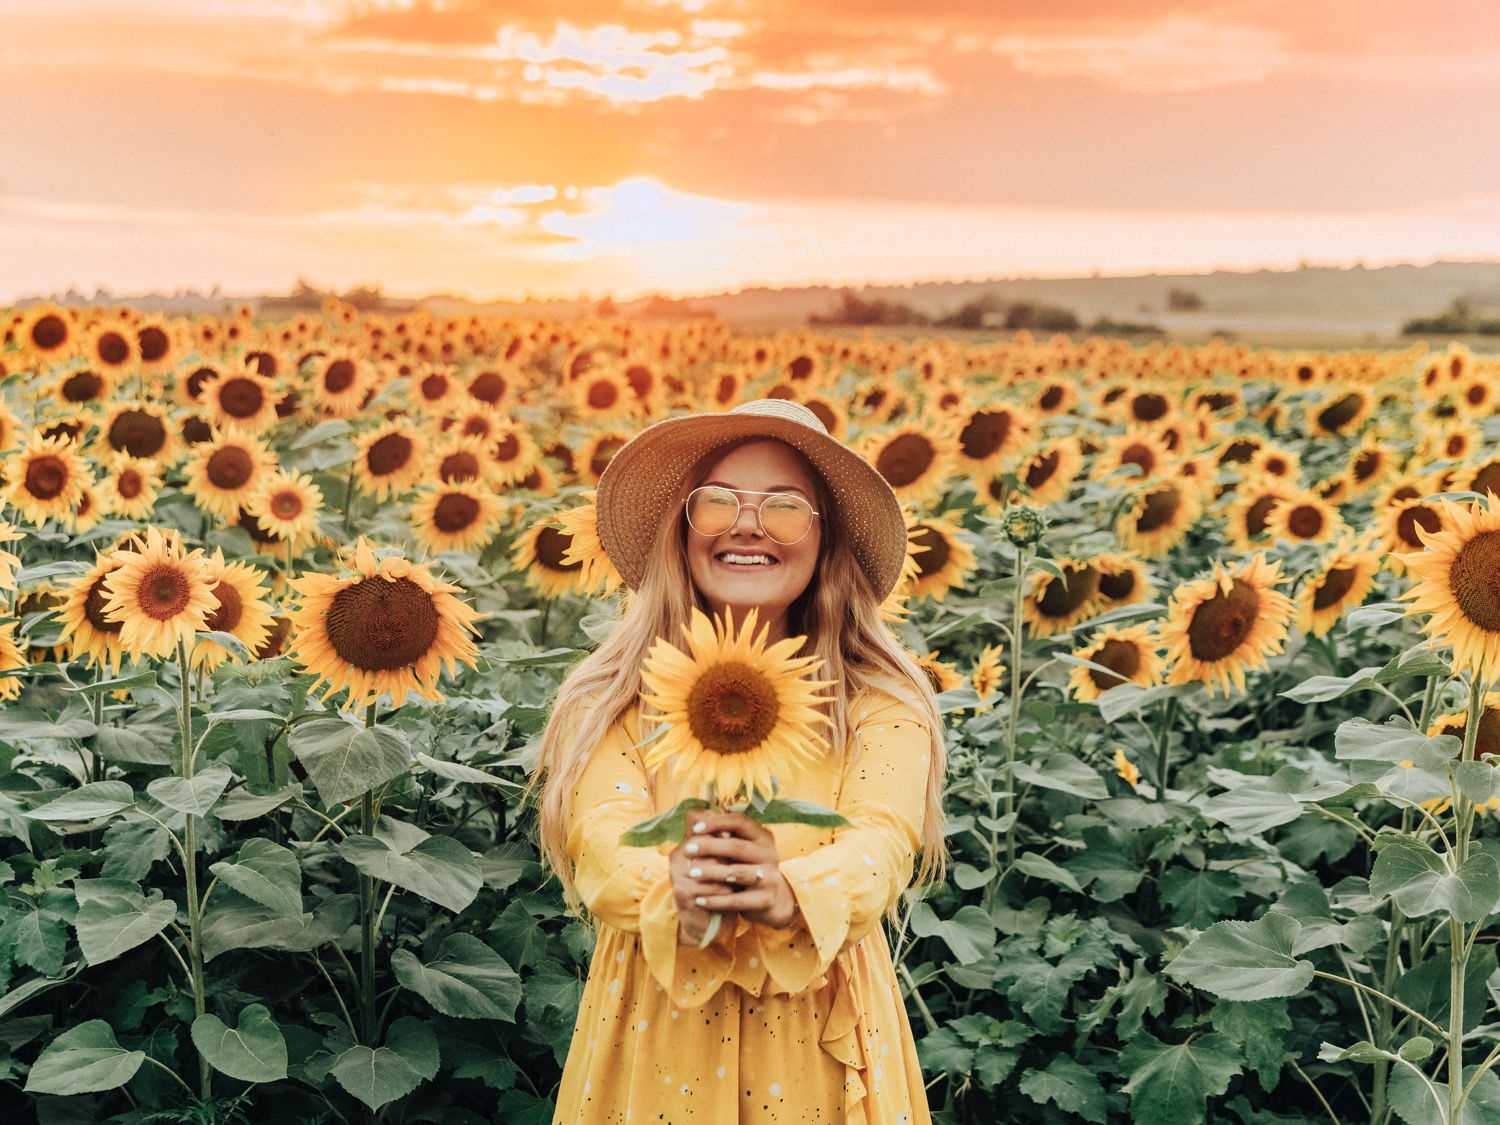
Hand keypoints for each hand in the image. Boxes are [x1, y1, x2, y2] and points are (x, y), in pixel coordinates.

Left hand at [667, 810, 797, 945]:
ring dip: (712, 872)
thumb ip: (723, 835)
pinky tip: (699, 900)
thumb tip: (694, 815)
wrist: (771, 900)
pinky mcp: (765, 899)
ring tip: (692, 872)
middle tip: (688, 849)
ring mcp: (770, 878)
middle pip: (738, 847)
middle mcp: (770, 854)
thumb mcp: (742, 849)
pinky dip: (716, 900)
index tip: (696, 829)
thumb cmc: (747, 867)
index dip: (717, 823)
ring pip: (737, 873)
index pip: (741, 822)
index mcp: (763, 837)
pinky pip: (737, 900)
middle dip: (710, 847)